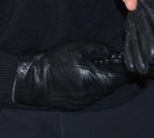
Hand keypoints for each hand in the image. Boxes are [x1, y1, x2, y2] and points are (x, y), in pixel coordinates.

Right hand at [12, 41, 127, 110]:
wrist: (32, 80)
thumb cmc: (55, 62)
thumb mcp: (77, 48)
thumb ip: (98, 48)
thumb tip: (111, 51)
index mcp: (97, 80)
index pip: (120, 77)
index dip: (122, 67)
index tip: (120, 60)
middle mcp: (94, 94)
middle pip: (111, 85)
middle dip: (110, 74)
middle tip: (103, 61)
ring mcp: (84, 102)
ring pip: (100, 92)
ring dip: (100, 81)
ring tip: (89, 69)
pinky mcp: (75, 106)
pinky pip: (89, 96)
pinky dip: (89, 88)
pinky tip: (79, 78)